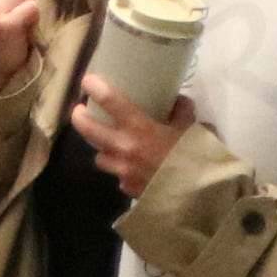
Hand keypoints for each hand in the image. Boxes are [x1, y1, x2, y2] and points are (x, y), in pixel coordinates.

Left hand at [72, 80, 191, 195]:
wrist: (196, 196)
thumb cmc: (194, 158)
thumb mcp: (191, 129)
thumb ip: (182, 112)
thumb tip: (177, 101)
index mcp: (139, 127)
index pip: (109, 100)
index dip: (94, 87)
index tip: (87, 80)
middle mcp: (124, 147)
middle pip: (88, 129)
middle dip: (79, 117)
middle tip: (79, 111)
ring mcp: (122, 170)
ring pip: (100, 156)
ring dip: (103, 149)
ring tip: (110, 145)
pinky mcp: (127, 188)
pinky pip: (118, 177)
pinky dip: (122, 172)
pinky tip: (133, 170)